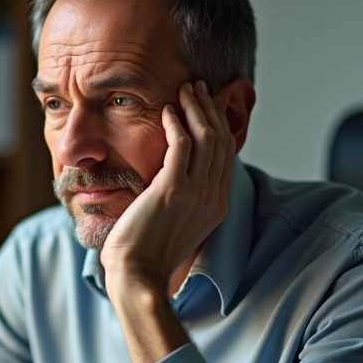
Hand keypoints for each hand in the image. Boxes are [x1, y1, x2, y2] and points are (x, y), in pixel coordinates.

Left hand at [100, 80, 234, 297]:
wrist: (137, 275)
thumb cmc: (146, 255)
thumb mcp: (176, 224)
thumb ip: (183, 200)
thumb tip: (173, 181)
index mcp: (218, 206)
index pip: (226, 155)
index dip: (218, 125)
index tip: (206, 105)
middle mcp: (213, 197)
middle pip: (221, 140)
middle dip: (210, 109)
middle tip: (197, 88)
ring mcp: (197, 193)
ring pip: (206, 137)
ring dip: (195, 108)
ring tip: (185, 90)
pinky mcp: (174, 189)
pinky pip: (181, 144)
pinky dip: (176, 122)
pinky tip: (167, 110)